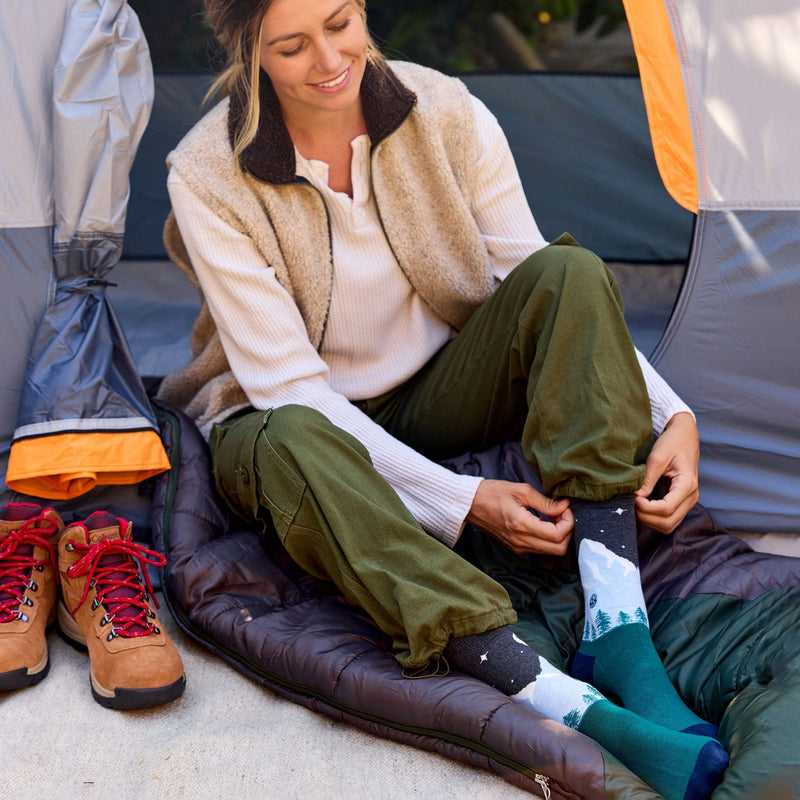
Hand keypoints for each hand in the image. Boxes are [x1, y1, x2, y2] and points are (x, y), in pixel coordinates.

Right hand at [466, 479, 573, 555]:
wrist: (469, 504)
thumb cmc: (492, 493)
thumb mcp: (521, 490)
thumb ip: (545, 502)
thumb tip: (564, 506)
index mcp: (522, 525)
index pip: (558, 535)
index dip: (568, 521)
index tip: (564, 507)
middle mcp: (520, 541)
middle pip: (559, 549)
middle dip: (567, 531)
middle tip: (562, 514)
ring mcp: (517, 547)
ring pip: (551, 552)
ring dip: (558, 536)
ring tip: (553, 517)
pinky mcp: (515, 548)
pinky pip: (540, 550)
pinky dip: (548, 539)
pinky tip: (543, 523)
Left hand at [635, 411, 699, 533]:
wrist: (684, 436)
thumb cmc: (672, 443)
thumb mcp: (657, 457)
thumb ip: (647, 479)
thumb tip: (636, 496)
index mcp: (687, 485)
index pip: (667, 508)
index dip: (647, 508)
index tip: (633, 498)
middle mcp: (691, 497)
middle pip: (668, 522)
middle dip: (646, 517)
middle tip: (630, 504)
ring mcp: (688, 501)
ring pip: (668, 525)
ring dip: (649, 520)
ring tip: (635, 506)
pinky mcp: (682, 502)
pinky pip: (669, 519)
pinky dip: (654, 518)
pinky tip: (641, 508)